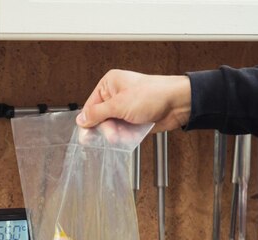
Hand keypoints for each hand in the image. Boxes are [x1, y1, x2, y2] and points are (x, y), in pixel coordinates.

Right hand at [76, 69, 190, 130]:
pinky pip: (123, 132)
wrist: (176, 103)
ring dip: (117, 134)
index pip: (91, 106)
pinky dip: (126, 136)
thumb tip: (81, 119)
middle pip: (101, 119)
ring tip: (124, 135)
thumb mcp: (119, 105)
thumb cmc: (152, 95)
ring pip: (112, 128)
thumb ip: (97, 113)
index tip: (87, 135)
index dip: (89, 121)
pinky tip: (131, 135)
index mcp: (109, 84)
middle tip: (113, 134)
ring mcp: (126, 108)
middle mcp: (116, 95)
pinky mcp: (134, 120)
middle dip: (107, 129)